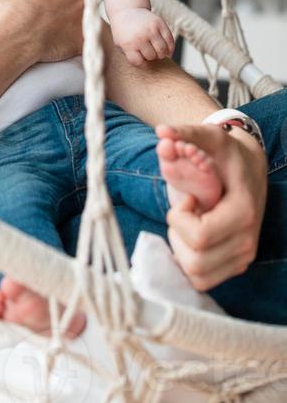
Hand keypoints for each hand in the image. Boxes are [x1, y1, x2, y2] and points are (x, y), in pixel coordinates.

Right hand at [0, 0, 83, 63]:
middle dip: (65, 0)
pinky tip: (64, 39)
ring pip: (83, 18)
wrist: (12, 34)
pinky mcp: (80, 43)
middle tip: (46, 7)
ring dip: (72, 19)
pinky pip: (85, 41)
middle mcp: (84, 0)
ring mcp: (84, 23)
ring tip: (52, 23)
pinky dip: (77, 39)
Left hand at [110, 8, 173, 65]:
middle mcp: (140, 37)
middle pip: (152, 57)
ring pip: (163, 51)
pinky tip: (166, 49)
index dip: (142, 64)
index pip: (139, 62)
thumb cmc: (123, 32)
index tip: (141, 60)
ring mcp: (151, 29)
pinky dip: (170, 48)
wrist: (127, 10)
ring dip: (161, 54)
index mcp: (128, 43)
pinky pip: (170, 41)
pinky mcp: (160, 24)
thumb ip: (130, 57)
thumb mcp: (120, 45)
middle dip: (150, 57)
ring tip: (156, 51)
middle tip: (148, 52)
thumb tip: (148, 67)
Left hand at [158, 123, 266, 289]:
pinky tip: (191, 236)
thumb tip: (161, 130)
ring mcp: (243, 257)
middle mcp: (247, 242)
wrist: (250, 167)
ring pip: (196, 275)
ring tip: (189, 222)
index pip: (199, 237)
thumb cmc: (227, 154)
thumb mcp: (210, 137)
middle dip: (178, 235)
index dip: (181, 218)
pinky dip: (189, 261)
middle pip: (194, 262)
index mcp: (243, 213)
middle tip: (185, 211)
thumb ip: (186, 133)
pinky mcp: (236, 265)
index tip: (187, 198)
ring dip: (182, 250)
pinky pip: (202, 280)